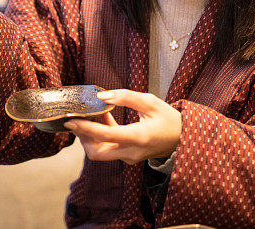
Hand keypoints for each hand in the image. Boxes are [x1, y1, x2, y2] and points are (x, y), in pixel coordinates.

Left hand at [64, 89, 180, 164]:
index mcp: (138, 138)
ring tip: (92, 113)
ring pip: (100, 152)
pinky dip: (101, 135)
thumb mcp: (150, 102)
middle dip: (83, 136)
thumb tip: (101, 96)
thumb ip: (125, 97)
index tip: (70, 121)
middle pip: (97, 152)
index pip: (106, 136)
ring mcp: (129, 158)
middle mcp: (131, 152)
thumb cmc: (169, 119)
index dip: (85, 129)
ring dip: (91, 135)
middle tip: (77, 118)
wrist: (183, 139)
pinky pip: (108, 149)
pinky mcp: (128, 157)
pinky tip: (104, 117)